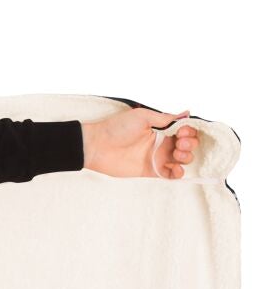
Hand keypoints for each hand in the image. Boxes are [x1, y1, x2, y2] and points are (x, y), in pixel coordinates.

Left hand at [79, 106, 198, 178]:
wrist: (98, 145)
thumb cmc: (117, 128)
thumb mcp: (143, 117)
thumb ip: (165, 118)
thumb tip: (186, 113)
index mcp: (162, 130)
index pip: (185, 132)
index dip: (189, 131)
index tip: (182, 130)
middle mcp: (161, 144)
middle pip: (187, 146)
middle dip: (190, 144)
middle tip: (179, 142)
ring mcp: (156, 158)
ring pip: (181, 161)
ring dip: (186, 157)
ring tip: (177, 153)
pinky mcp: (149, 171)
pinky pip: (168, 175)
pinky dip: (177, 174)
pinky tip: (177, 169)